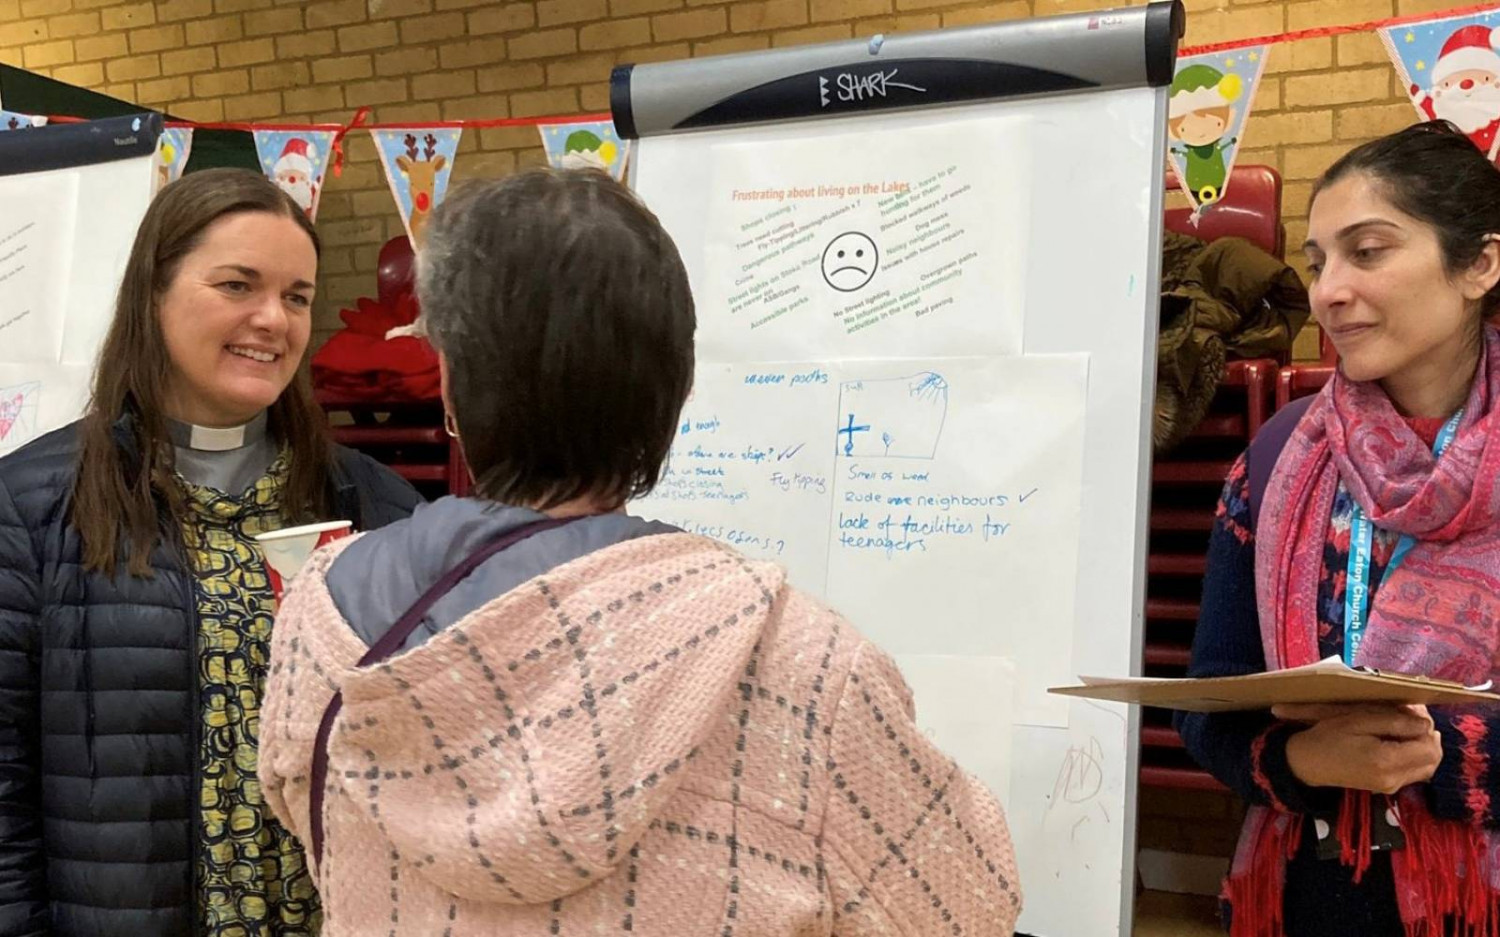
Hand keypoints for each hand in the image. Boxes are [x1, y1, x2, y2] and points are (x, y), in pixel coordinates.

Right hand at [1276, 703, 1441, 794]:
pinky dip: (1415, 757)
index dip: (1427, 727)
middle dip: (1428, 737)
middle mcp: (1394, 779)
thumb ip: (1394, 722)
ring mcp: (1392, 786)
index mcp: (1387, 761)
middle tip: (1411, 718)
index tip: (1413, 711)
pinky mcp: (1388, 788)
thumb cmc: (1329, 736)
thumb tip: (1425, 724)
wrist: (1308, 763)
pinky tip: (1398, 744)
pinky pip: (1415, 773)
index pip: (1429, 747)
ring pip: (1427, 767)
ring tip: (1405, 730)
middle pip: (1433, 759)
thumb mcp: (1359, 720)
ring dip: (1423, 747)